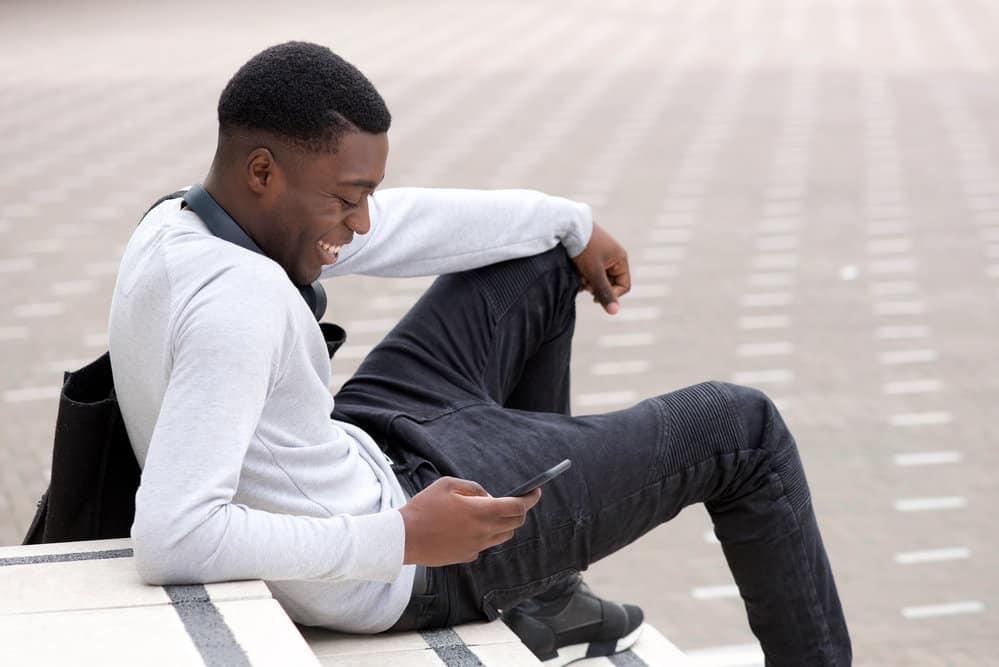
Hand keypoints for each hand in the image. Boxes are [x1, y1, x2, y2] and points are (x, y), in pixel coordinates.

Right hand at [399, 477, 541, 565]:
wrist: (404, 538)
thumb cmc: (423, 508)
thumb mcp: (448, 484)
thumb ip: (473, 488)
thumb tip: (489, 498)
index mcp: (481, 512)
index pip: (517, 506)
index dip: (531, 498)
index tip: (536, 491)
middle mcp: (483, 532)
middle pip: (515, 523)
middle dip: (520, 510)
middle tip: (515, 500)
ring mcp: (476, 547)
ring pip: (503, 536)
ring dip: (504, 524)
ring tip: (492, 512)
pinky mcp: (467, 556)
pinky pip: (485, 544)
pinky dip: (486, 534)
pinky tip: (470, 527)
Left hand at [572, 222, 629, 314]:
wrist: (567, 225)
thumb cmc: (584, 247)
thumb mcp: (594, 272)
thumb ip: (604, 292)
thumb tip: (614, 312)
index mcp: (621, 259)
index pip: (624, 286)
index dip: (612, 295)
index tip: (595, 297)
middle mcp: (614, 258)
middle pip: (610, 283)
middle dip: (597, 287)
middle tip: (585, 286)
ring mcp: (602, 256)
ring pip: (598, 279)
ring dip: (588, 282)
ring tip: (579, 277)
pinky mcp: (590, 255)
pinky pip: (590, 272)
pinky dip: (583, 275)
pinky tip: (575, 273)